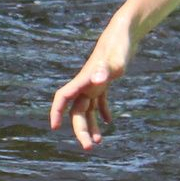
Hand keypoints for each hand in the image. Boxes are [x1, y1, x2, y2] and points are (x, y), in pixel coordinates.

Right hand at [48, 21, 132, 149]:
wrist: (124, 32)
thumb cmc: (119, 45)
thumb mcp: (115, 60)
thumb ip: (105, 70)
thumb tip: (98, 80)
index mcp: (84, 80)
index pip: (63, 97)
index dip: (56, 112)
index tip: (55, 127)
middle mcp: (86, 83)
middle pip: (77, 111)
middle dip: (81, 130)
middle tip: (90, 148)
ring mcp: (94, 82)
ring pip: (88, 109)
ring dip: (91, 125)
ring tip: (99, 142)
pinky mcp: (104, 80)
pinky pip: (99, 100)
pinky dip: (103, 112)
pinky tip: (109, 122)